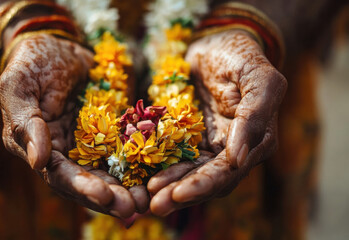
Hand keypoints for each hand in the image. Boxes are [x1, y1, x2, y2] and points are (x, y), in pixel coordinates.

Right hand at [0, 34, 147, 217]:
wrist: (58, 45)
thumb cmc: (31, 62)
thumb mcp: (18, 86)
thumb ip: (25, 122)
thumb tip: (37, 163)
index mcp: (37, 148)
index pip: (59, 176)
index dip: (82, 188)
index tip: (106, 197)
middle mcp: (63, 153)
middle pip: (87, 182)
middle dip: (110, 197)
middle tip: (134, 207)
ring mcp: (87, 144)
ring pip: (108, 173)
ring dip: (127, 188)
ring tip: (148, 199)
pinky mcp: (108, 133)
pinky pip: (124, 152)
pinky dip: (139, 165)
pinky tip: (156, 174)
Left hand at [147, 30, 286, 215]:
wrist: (215, 43)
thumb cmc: (240, 55)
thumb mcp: (259, 78)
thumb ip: (256, 115)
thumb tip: (240, 159)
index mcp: (255, 141)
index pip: (229, 171)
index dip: (204, 184)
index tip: (178, 194)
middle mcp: (232, 149)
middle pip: (207, 180)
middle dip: (182, 193)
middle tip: (155, 205)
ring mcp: (209, 145)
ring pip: (189, 173)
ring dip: (169, 187)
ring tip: (147, 199)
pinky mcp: (188, 137)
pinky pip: (173, 157)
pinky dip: (160, 168)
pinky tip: (142, 177)